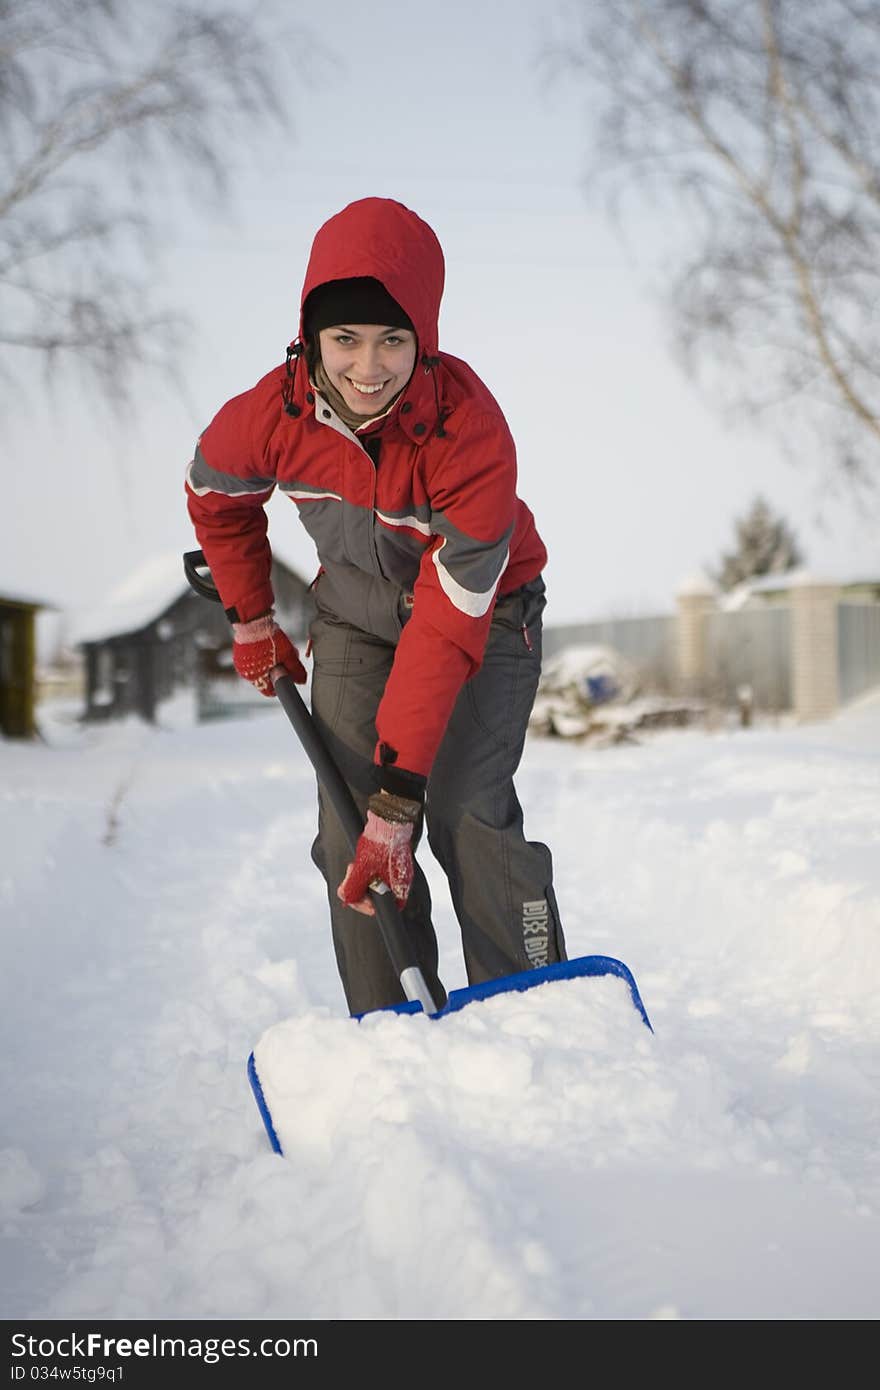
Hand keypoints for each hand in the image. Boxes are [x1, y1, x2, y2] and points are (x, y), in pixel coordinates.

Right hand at [232, 615, 306, 694]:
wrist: (253, 620)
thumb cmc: (268, 637)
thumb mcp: (287, 654)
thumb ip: (295, 669)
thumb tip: (302, 680)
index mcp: (256, 677)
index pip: (269, 691)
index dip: (280, 685)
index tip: (286, 677)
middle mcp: (246, 672)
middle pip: (265, 679)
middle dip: (276, 671)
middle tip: (283, 659)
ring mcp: (241, 662)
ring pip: (259, 669)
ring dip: (268, 663)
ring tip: (275, 650)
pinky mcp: (239, 653)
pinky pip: (252, 660)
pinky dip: (260, 656)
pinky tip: (267, 646)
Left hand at [337, 794, 420, 915]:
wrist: (390, 816)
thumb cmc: (380, 843)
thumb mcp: (361, 868)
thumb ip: (353, 888)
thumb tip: (347, 899)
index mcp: (400, 888)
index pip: (385, 908)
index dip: (365, 905)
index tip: (353, 898)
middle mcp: (403, 881)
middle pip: (378, 894)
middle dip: (360, 886)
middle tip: (351, 873)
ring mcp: (400, 869)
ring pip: (377, 880)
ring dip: (362, 874)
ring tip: (355, 862)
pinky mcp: (396, 857)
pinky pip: (380, 868)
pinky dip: (369, 865)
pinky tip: (362, 855)